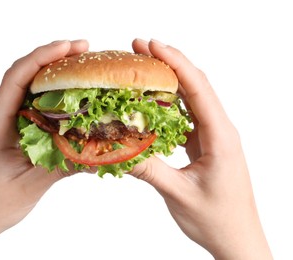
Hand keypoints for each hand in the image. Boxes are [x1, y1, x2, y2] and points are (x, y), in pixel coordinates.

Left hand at [0, 40, 88, 259]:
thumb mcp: (28, 186)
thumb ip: (61, 167)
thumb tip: (95, 155)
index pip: (16, 79)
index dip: (42, 58)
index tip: (68, 47)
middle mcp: (2, 119)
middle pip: (25, 76)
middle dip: (53, 59)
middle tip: (85, 52)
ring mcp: (10, 126)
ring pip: (32, 91)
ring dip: (55, 76)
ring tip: (82, 69)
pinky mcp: (18, 135)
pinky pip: (37, 110)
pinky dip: (55, 100)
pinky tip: (73, 101)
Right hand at [130, 39, 272, 259]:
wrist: (237, 238)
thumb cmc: (218, 220)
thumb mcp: (179, 194)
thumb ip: (148, 169)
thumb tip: (117, 148)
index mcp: (220, 137)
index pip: (198, 89)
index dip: (174, 62)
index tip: (152, 45)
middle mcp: (220, 131)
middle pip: (195, 85)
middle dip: (169, 63)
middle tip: (140, 49)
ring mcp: (213, 136)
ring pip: (192, 98)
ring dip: (169, 81)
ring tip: (142, 68)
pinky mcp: (205, 144)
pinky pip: (187, 116)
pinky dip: (169, 104)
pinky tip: (151, 101)